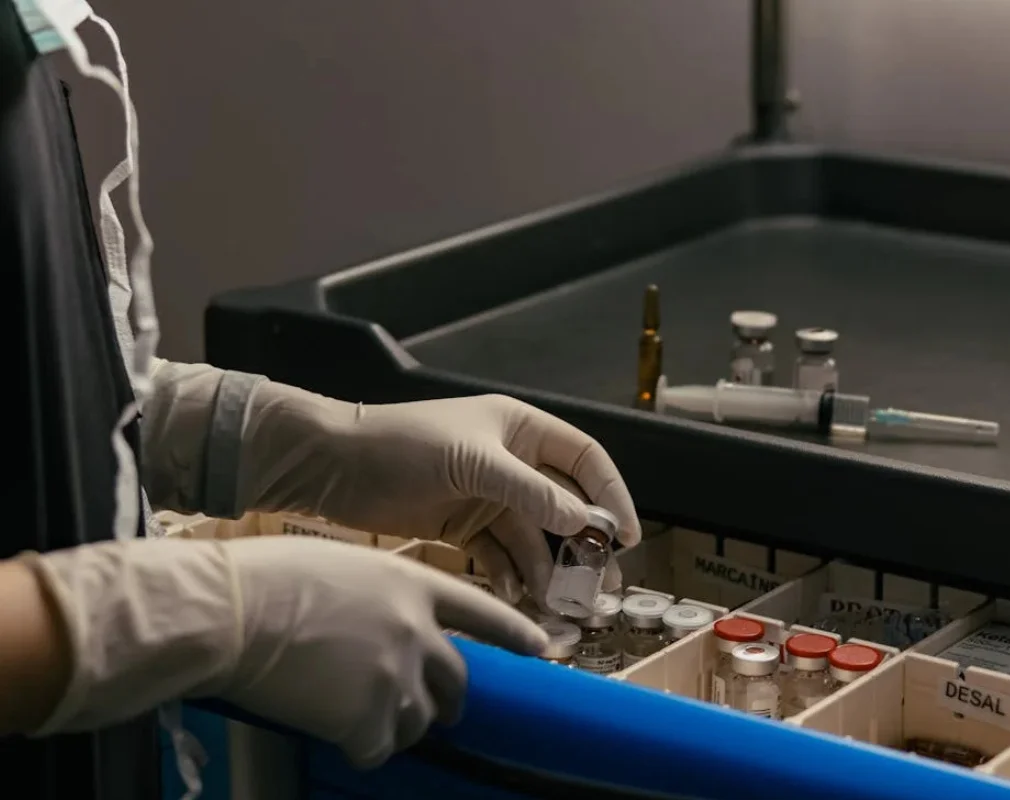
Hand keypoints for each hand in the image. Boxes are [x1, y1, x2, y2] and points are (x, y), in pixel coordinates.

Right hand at [29, 536, 547, 767]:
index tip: (541, 650)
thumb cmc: (271, 577)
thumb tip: (388, 629)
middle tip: (435, 708)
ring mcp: (396, 674)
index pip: (482, 612)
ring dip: (396, 724)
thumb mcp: (345, 567)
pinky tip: (331, 729)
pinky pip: (378, 748)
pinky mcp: (367, 716)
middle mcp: (417, 631)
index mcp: (414, 585)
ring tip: (359, 716)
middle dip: (448, 698)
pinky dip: (359, 747)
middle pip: (456, 679)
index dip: (514, 633)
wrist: (233, 611)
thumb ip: (382, 597)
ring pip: (420, 720)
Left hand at [239, 386, 641, 602]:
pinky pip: (498, 555)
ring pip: (532, 536)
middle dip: (582, 544)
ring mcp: (486, 496)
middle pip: (563, 505)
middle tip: (598, 585)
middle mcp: (511, 462)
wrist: (333, 464)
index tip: (629, 537)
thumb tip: (586, 521)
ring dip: (546, 567)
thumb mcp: (475, 462)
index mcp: (521, 430)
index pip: (584, 460)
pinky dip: (508, 575)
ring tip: (557, 602)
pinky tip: (513, 594)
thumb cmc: (404, 444)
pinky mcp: (461, 526)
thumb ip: (532, 492)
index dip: (611, 495)